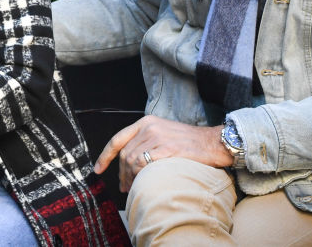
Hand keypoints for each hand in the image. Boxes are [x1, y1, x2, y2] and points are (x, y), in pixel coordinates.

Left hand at [94, 115, 230, 191]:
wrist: (213, 142)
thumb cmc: (190, 142)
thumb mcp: (163, 134)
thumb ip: (146, 142)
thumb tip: (130, 163)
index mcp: (145, 122)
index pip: (117, 139)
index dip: (105, 156)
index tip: (98, 169)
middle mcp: (149, 127)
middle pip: (124, 154)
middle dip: (120, 173)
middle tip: (123, 186)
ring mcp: (157, 137)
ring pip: (132, 161)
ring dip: (129, 178)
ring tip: (132, 188)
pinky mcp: (167, 148)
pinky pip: (144, 164)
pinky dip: (140, 176)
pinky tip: (142, 184)